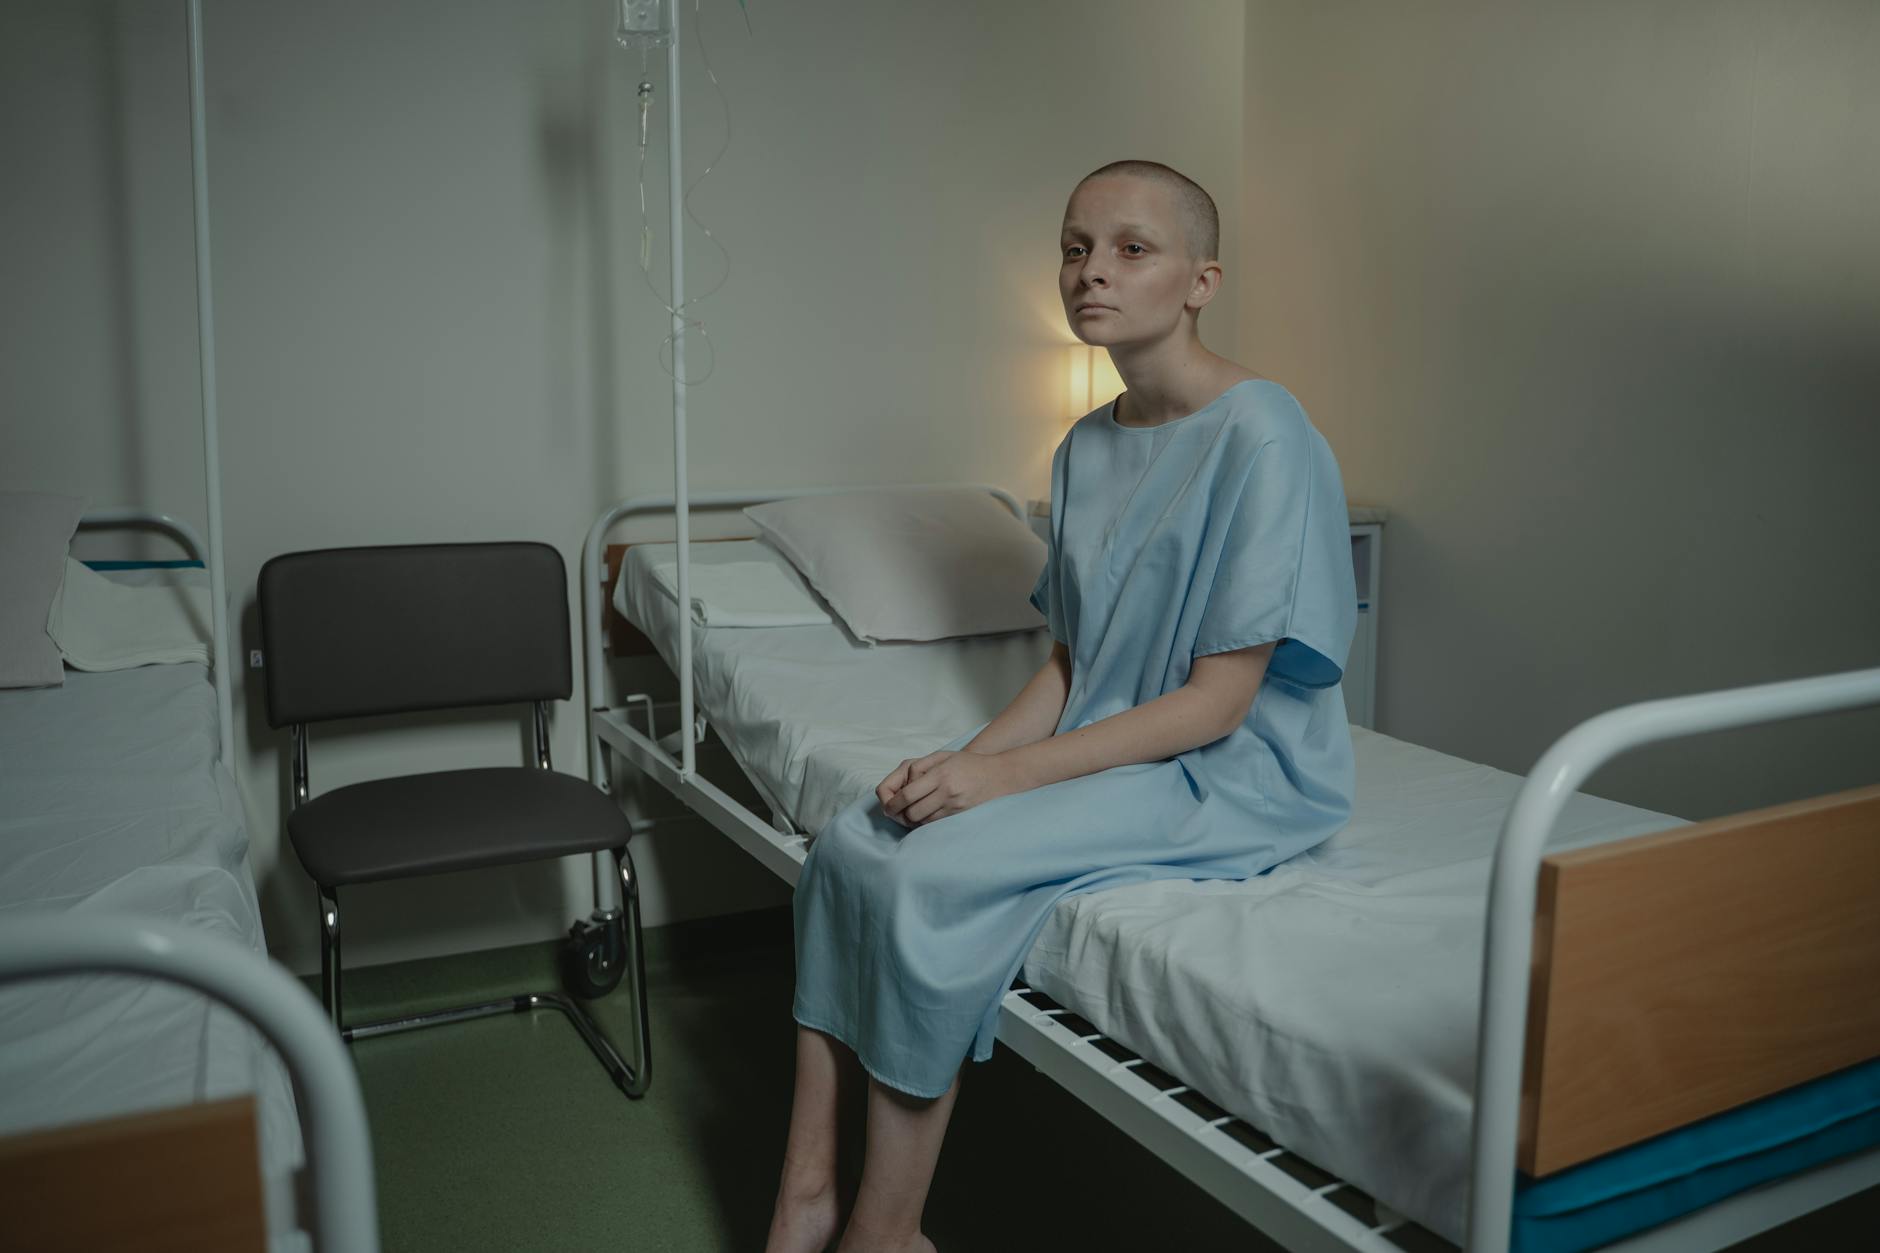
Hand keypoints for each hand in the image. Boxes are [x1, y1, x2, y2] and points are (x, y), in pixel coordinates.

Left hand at [881, 750, 1019, 827]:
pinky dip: (926, 822)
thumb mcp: (944, 756)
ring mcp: (955, 806)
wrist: (1000, 775)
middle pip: (913, 812)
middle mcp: (947, 792)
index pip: (908, 794)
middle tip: (895, 813)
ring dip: (912, 820)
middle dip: (900, 815)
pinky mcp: (961, 816)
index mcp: (940, 774)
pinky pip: (936, 824)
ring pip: (923, 821)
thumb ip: (920, 767)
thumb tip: (901, 784)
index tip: (888, 806)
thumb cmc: (969, 764)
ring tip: (909, 813)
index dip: (893, 804)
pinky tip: (924, 816)